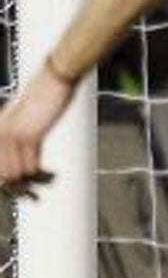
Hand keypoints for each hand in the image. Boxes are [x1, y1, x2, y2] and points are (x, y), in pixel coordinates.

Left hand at [0, 63, 81, 198]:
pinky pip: (31, 167)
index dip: (5, 183)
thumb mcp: (27, 117)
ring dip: (33, 185)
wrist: (53, 80)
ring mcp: (13, 136)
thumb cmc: (44, 95)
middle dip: (18, 190)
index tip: (20, 193)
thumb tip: (25, 154)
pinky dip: (42, 176)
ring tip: (47, 184)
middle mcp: (0, 134)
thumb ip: (21, 134)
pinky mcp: (29, 136)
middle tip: (33, 198)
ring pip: (17, 174)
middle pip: (4, 173)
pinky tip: (52, 175)